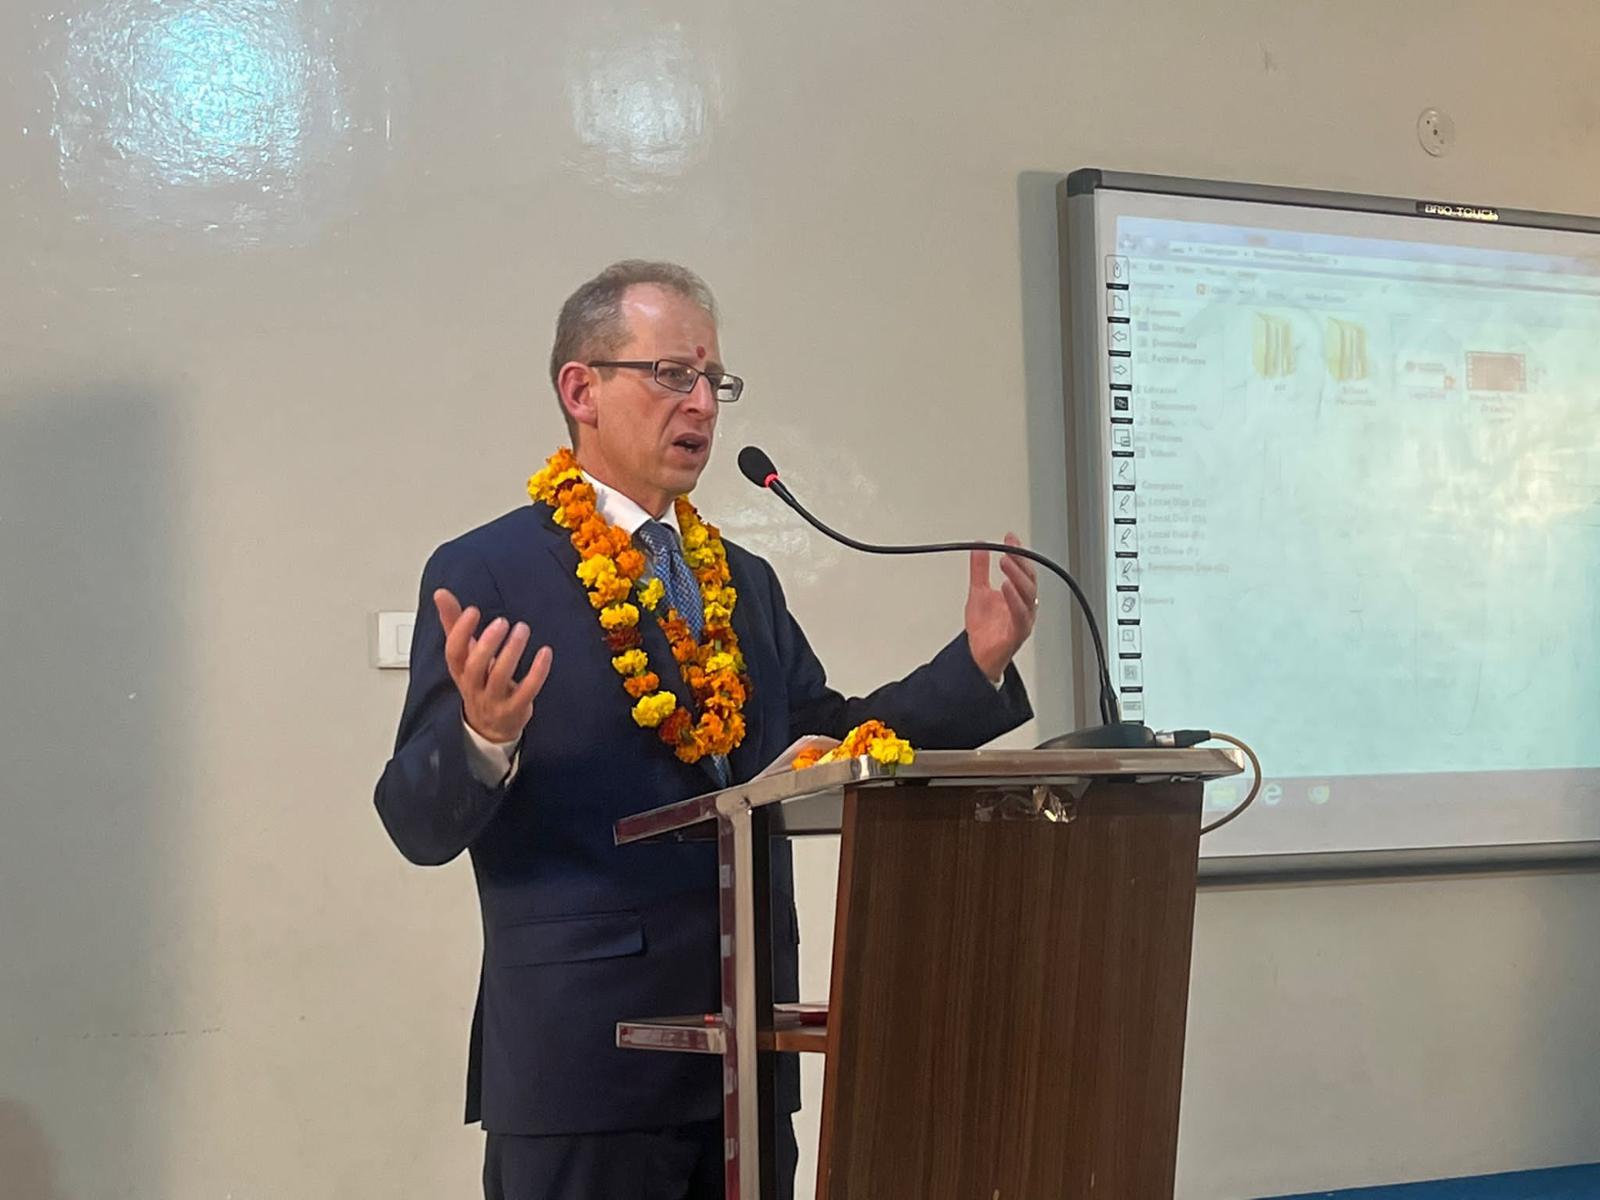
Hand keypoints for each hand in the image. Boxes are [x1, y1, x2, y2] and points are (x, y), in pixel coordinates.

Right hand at [433, 588, 552, 743]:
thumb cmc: (478, 681)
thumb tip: (441, 593)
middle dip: (487, 643)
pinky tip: (545, 652)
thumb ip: (453, 623)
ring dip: (512, 651)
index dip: (460, 632)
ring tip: (522, 629)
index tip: (472, 610)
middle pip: (475, 667)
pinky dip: (537, 672)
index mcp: (460, 671)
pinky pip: (527, 691)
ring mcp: (494, 700)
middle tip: (502, 621)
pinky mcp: (515, 709)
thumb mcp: (464, 655)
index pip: (453, 652)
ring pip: (500, 677)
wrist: (489, 727)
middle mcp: (474, 686)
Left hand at [964, 533, 1038, 682]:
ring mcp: (1023, 619)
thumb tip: (979, 547)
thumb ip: (979, 570)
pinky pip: (1020, 615)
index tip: (1010, 538)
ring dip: (1017, 577)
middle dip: (1020, 562)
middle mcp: (1024, 606)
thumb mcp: (978, 591)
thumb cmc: (984, 629)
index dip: (1018, 553)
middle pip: (1029, 579)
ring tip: (1006, 562)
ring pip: (1028, 595)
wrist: (977, 656)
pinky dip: (1014, 600)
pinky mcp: (1018, 633)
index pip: (1023, 569)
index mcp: (1017, 595)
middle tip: (1009, 548)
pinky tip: (1006, 587)